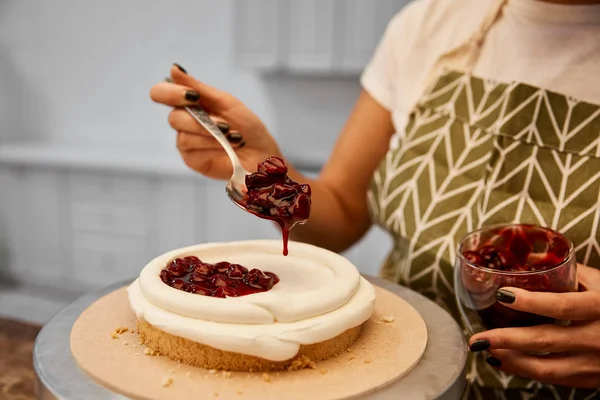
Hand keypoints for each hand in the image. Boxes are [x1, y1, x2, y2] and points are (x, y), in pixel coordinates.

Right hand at [150, 64, 281, 179]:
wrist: (261, 152)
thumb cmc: (245, 125)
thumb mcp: (225, 102)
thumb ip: (198, 87)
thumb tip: (174, 69)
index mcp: (188, 103)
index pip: (161, 93)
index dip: (170, 93)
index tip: (194, 96)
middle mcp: (183, 122)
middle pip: (174, 118)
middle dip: (202, 122)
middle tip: (225, 124)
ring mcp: (186, 142)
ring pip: (185, 137)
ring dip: (212, 135)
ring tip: (235, 137)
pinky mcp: (192, 160)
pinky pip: (193, 151)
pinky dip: (213, 146)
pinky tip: (228, 147)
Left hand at [468, 264, 599, 388]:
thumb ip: (569, 271)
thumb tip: (528, 258)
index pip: (562, 304)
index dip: (531, 302)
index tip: (502, 295)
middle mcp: (599, 337)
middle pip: (546, 340)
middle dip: (506, 340)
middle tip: (478, 338)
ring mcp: (596, 363)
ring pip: (547, 368)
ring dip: (510, 360)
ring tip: (484, 349)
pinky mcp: (592, 379)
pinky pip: (553, 378)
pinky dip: (525, 371)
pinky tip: (503, 361)